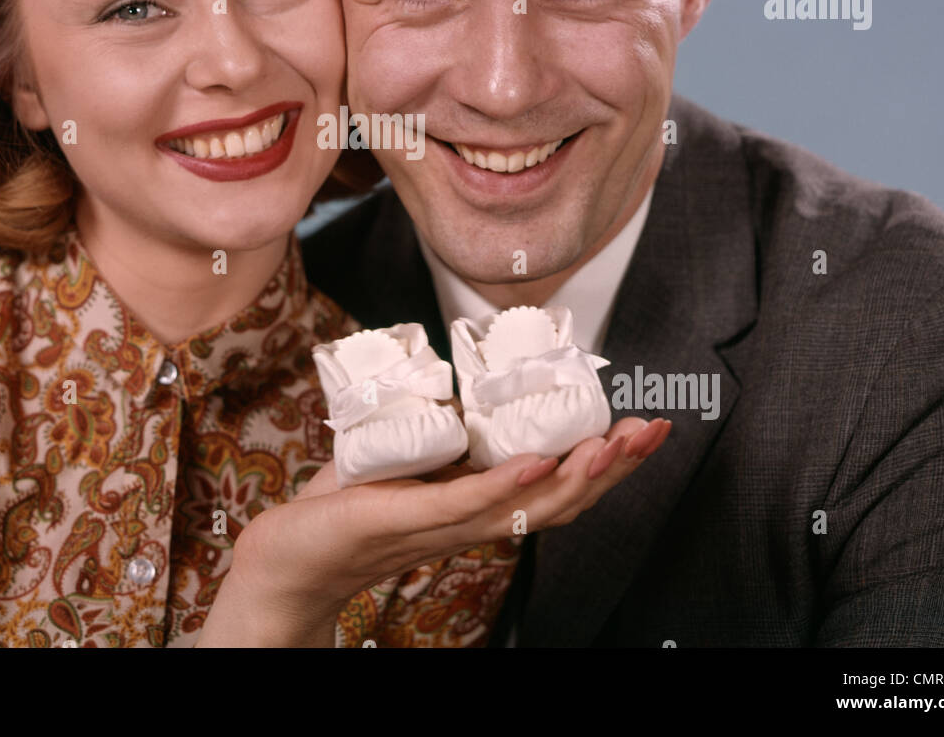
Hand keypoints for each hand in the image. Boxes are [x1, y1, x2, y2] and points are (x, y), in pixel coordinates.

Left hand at [195, 416, 670, 645]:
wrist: (289, 555)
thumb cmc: (349, 504)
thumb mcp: (411, 457)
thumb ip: (446, 432)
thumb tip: (472, 387)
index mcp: (480, 504)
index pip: (558, 486)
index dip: (606, 462)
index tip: (645, 428)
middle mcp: (473, 521)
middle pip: (561, 501)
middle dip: (614, 467)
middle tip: (653, 432)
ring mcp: (442, 524)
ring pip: (525, 506)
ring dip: (576, 474)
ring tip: (613, 444)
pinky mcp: (402, 519)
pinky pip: (464, 506)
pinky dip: (505, 486)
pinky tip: (536, 465)